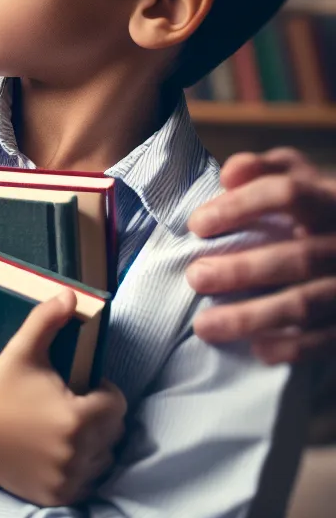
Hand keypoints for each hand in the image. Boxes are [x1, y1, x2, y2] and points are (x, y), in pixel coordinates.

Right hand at [0, 291, 125, 506]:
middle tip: (75, 405)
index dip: (104, 392)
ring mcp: (68, 478)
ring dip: (95, 444)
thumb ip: (48, 319)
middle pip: (114, 434)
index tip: (84, 387)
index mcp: (76, 416)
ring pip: (104, 460)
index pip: (117, 405)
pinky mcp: (58, 495)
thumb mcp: (24, 349)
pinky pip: (88, 484)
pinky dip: (82, 470)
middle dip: (102, 417)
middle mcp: (77, 452)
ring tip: (68, 428)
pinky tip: (61, 451)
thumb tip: (70, 294)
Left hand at [187, 147, 335, 363]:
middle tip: (194, 277)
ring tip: (204, 326)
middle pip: (297, 258)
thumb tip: (229, 174)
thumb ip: (264, 168)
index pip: (288, 193)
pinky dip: (290, 348)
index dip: (240, 206)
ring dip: (252, 317)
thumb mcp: (298, 176)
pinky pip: (326, 340)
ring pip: (306, 303)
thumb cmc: (315, 206)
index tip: (196, 225)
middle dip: (241, 270)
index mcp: (330, 200)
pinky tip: (255, 349)